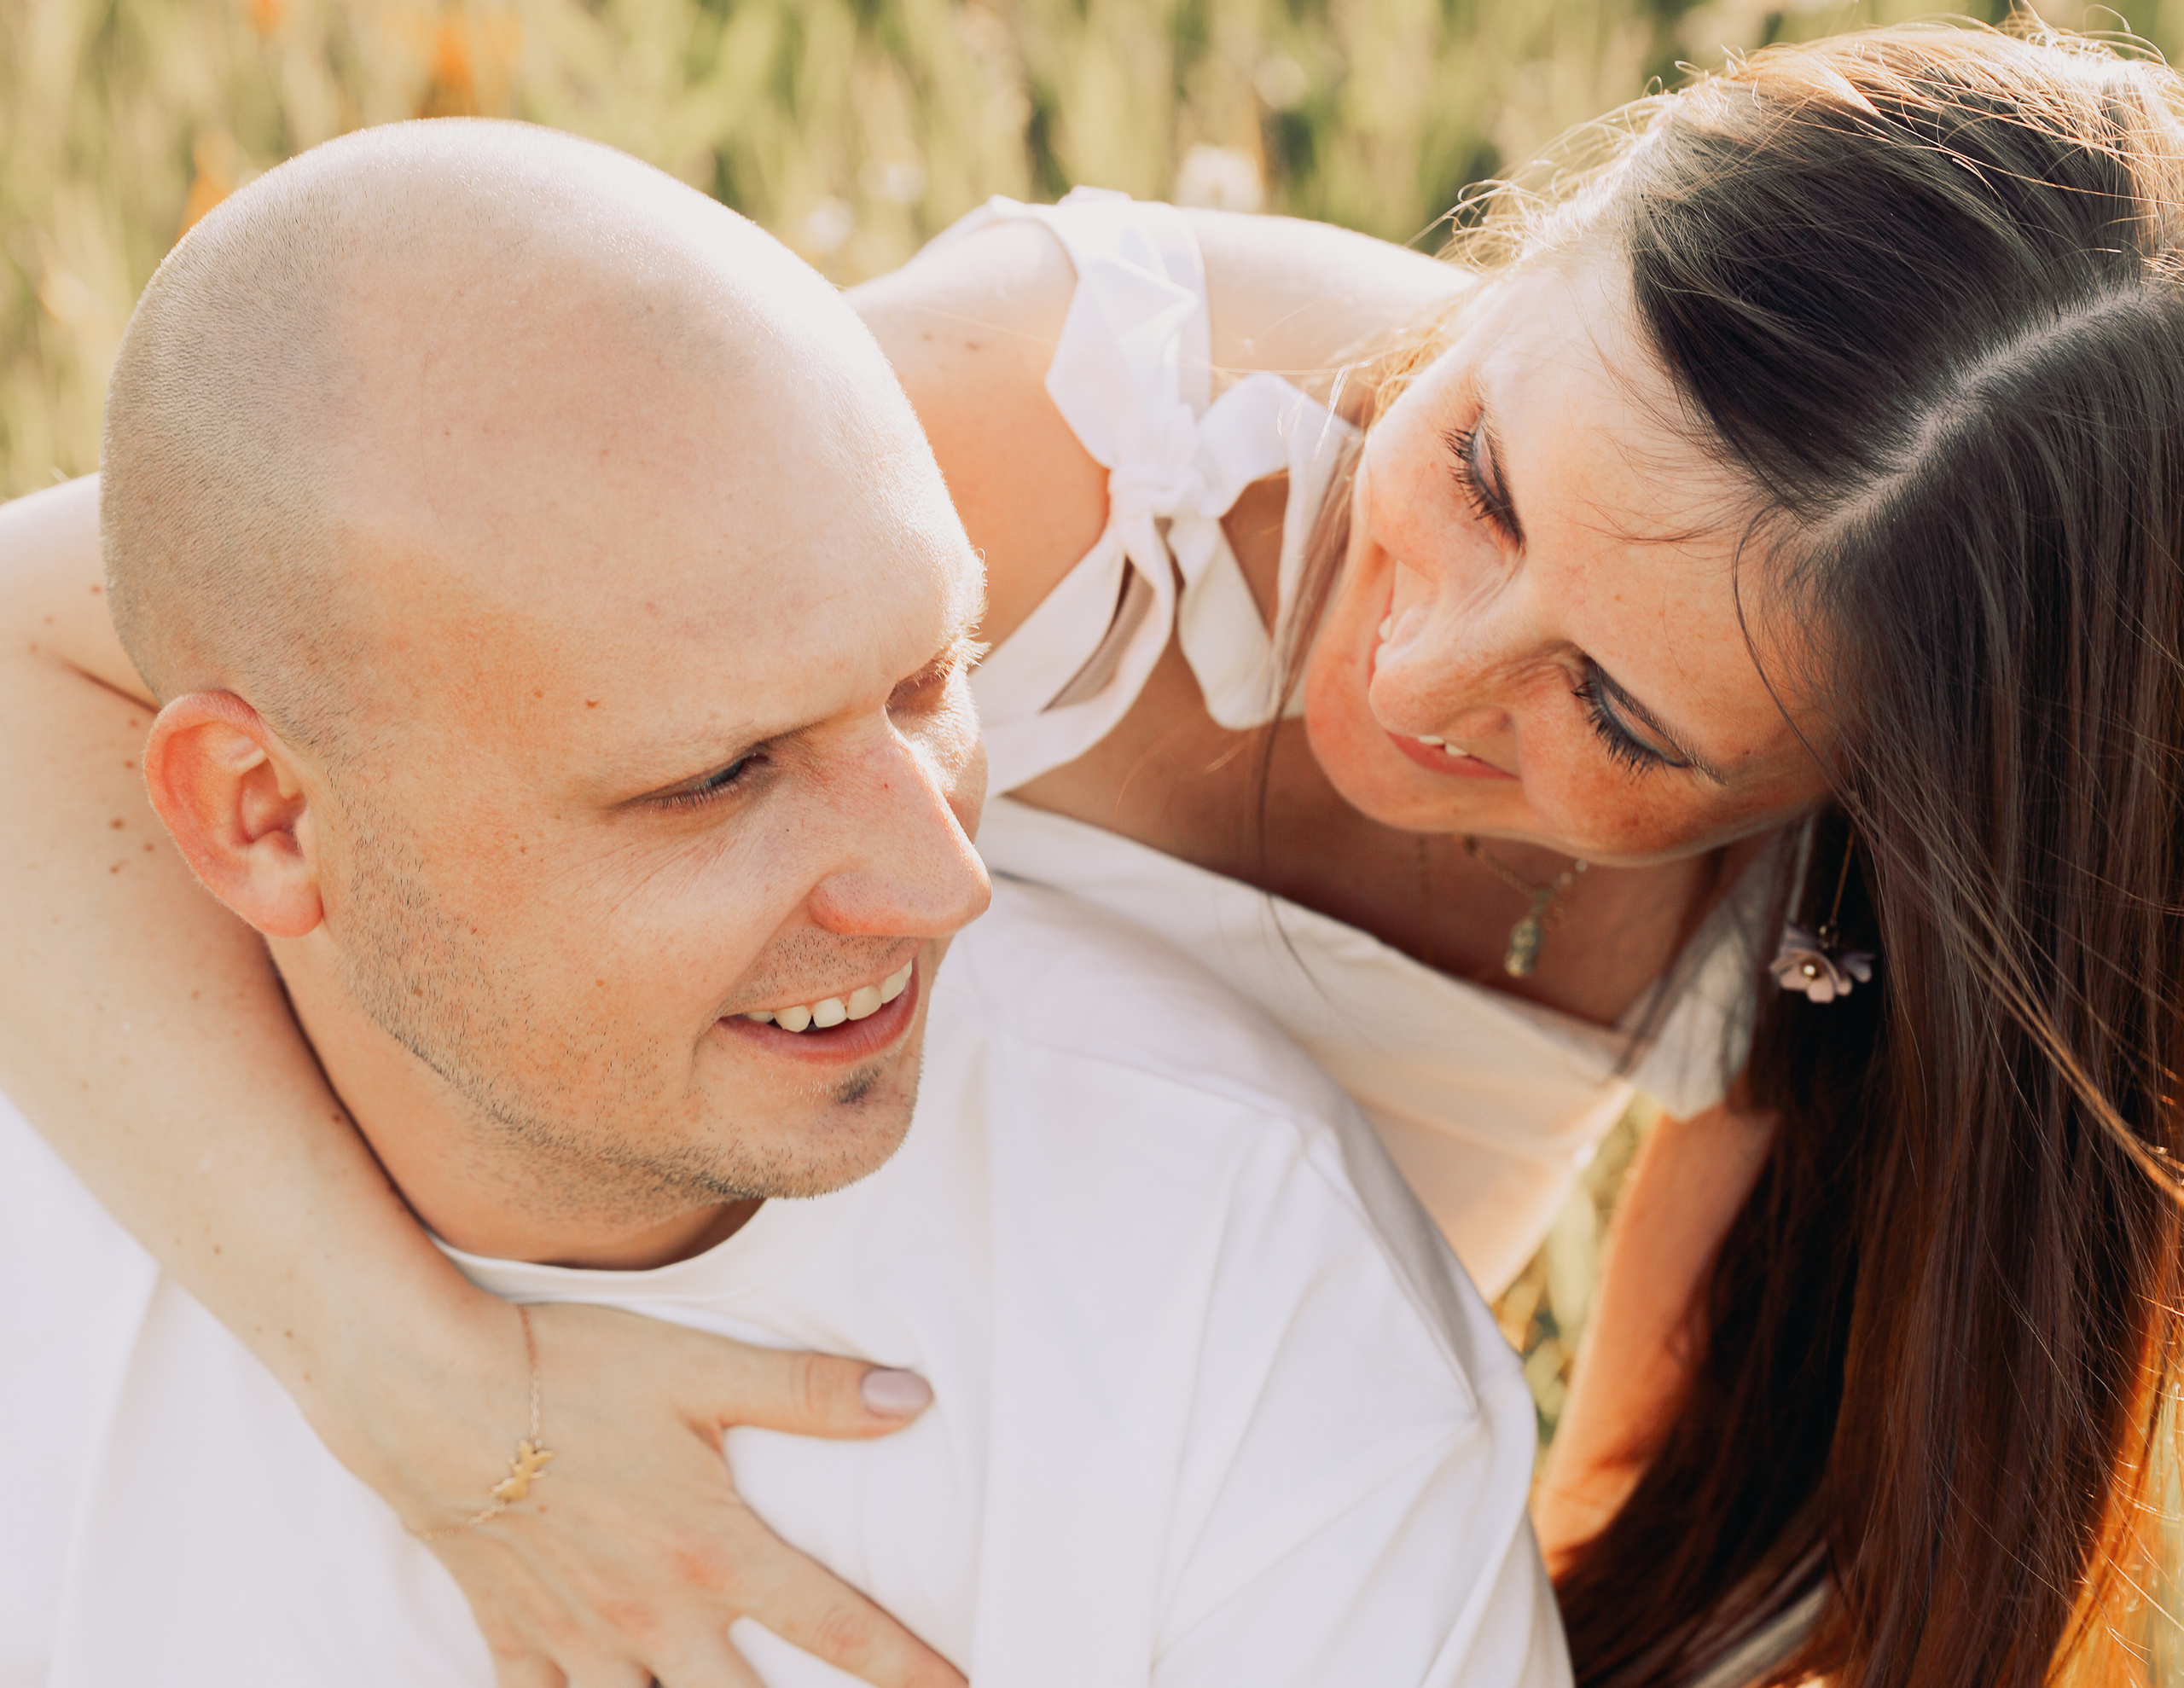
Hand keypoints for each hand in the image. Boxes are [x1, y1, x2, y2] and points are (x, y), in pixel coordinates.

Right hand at [365, 1301, 962, 1687]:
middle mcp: (654, 1618)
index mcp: (714, 1554)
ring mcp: (581, 1641)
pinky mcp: (516, 1641)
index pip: (835, 1628)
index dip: (905, 1668)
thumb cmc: (572, 1371)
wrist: (431, 1397)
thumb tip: (912, 1400)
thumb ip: (810, 1393)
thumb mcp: (703, 1369)